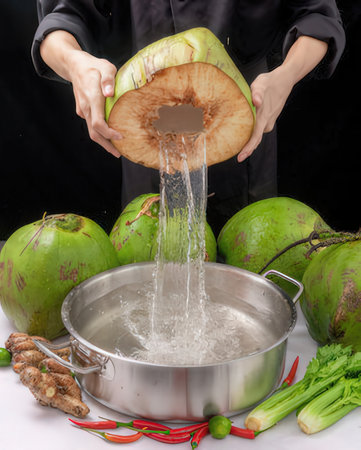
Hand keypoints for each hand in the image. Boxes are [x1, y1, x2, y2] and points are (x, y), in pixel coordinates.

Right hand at [40, 30, 121, 156]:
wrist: (74, 65)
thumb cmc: (93, 66)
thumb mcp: (105, 67)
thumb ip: (108, 79)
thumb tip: (110, 93)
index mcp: (92, 98)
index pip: (98, 123)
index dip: (108, 133)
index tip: (120, 137)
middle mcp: (86, 107)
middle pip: (94, 132)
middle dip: (106, 145)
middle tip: (119, 153)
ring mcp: (82, 110)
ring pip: (91, 130)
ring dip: (103, 141)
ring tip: (115, 149)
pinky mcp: (82, 110)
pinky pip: (91, 124)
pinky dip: (100, 132)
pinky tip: (109, 134)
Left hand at [237, 35, 327, 162]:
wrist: (285, 80)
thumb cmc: (270, 81)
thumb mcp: (261, 83)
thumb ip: (257, 92)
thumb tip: (256, 102)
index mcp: (264, 117)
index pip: (255, 137)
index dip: (248, 148)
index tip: (240, 158)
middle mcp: (267, 123)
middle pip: (255, 139)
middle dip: (246, 149)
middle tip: (237, 158)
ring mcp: (268, 122)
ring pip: (256, 134)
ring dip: (248, 140)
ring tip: (236, 147)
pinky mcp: (268, 120)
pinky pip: (258, 129)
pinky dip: (251, 132)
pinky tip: (243, 134)